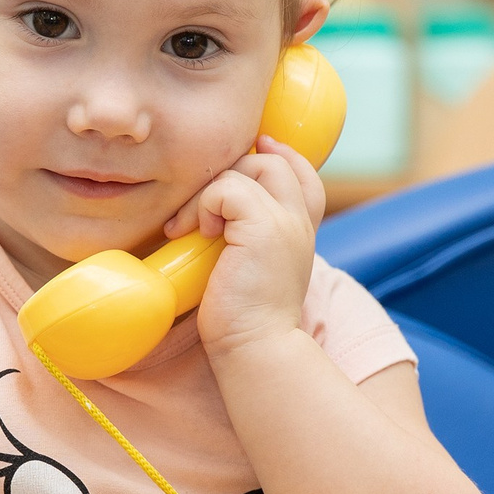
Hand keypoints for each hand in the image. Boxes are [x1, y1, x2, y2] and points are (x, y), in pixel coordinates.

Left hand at [164, 136, 326, 360]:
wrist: (255, 348)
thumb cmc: (243, 320)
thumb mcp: (252, 270)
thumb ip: (248, 241)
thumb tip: (216, 219)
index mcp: (301, 232)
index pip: (303, 174)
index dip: (281, 154)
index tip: (255, 146)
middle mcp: (300, 222)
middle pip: (274, 161)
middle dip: (233, 169)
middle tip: (202, 206)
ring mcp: (286, 223)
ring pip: (249, 168)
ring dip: (209, 192)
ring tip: (191, 227)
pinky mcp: (264, 229)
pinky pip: (229, 188)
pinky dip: (205, 205)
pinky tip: (198, 234)